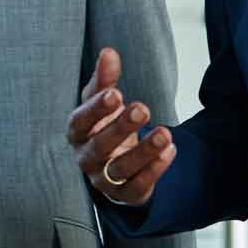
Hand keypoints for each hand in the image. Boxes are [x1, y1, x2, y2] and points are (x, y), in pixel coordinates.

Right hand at [67, 47, 175, 205]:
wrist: (113, 163)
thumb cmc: (103, 125)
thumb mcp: (103, 101)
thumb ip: (104, 79)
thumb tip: (109, 52)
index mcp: (77, 132)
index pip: (80, 122)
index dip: (96, 109)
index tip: (115, 94)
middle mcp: (86, 158)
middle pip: (99, 146)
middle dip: (121, 128)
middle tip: (142, 108)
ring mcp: (103, 180)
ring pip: (120, 169)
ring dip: (144, 152)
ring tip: (165, 133)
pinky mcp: (124, 195)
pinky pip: (138, 187)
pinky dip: (155, 170)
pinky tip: (170, 150)